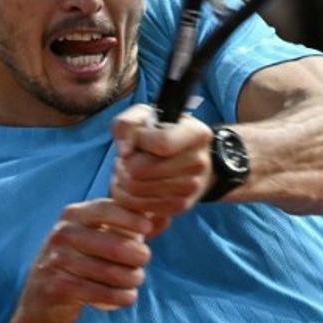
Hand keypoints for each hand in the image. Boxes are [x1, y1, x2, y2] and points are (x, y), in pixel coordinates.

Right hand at [12, 199, 153, 322]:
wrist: (43, 297)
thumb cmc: (81, 260)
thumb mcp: (99, 238)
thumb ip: (130, 228)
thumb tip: (165, 218)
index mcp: (73, 215)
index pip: (105, 209)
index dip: (130, 217)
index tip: (148, 228)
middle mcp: (62, 234)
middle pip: (111, 244)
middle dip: (136, 255)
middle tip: (145, 260)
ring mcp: (56, 260)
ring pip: (106, 271)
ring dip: (130, 279)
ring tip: (137, 280)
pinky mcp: (57, 287)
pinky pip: (96, 292)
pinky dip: (118, 296)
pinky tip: (128, 297)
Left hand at [109, 104, 212, 236]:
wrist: (186, 155)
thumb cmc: (160, 131)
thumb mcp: (144, 116)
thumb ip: (127, 124)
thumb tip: (124, 152)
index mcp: (196, 134)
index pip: (161, 143)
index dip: (139, 141)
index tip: (136, 139)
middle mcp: (199, 162)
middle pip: (143, 170)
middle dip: (124, 164)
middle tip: (124, 159)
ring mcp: (192, 186)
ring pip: (137, 190)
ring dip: (123, 180)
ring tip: (127, 170)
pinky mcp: (182, 205)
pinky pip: (142, 206)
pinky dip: (129, 197)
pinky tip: (132, 184)